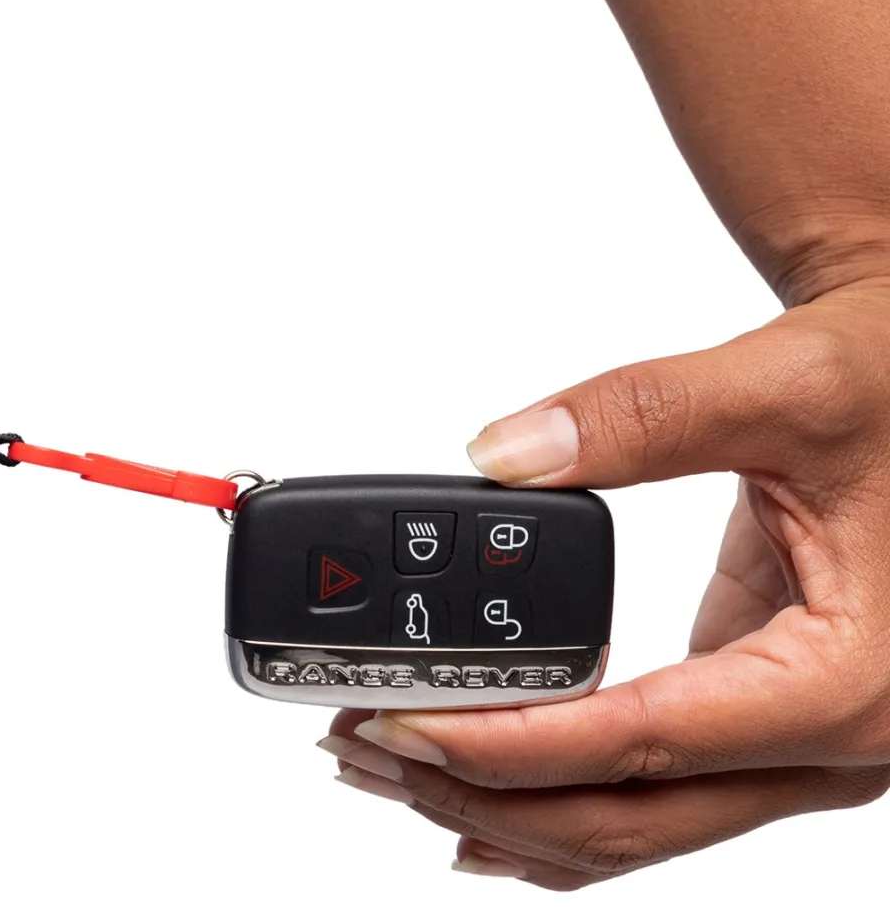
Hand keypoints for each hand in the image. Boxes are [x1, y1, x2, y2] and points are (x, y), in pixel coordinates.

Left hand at [318, 278, 889, 887]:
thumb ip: (642, 415)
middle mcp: (830, 738)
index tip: (406, 723)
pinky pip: (649, 785)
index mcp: (849, 680)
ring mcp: (794, 740)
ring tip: (393, 767)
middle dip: (481, 791)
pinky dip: (558, 786)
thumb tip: (504, 456)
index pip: (646, 743)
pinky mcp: (756, 713)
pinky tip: (485, 783)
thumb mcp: (784, 386)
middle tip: (366, 746)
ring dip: (506, 804)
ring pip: (634, 821)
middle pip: (627, 815)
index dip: (509, 745)